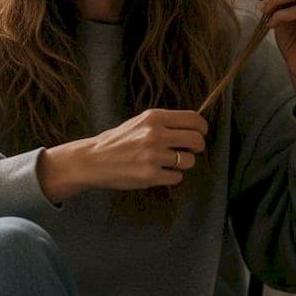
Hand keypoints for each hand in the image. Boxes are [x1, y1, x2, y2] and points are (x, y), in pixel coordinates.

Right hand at [37, 109, 206, 201]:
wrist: (93, 160)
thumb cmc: (117, 141)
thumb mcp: (139, 122)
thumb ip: (164, 123)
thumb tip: (193, 128)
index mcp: (154, 118)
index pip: (193, 119)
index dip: (201, 128)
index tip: (199, 134)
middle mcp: (155, 134)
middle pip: (196, 140)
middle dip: (197, 148)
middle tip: (189, 151)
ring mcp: (153, 156)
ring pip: (189, 161)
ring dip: (183, 164)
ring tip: (167, 163)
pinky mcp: (150, 175)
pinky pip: (177, 177)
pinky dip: (171, 177)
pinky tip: (158, 172)